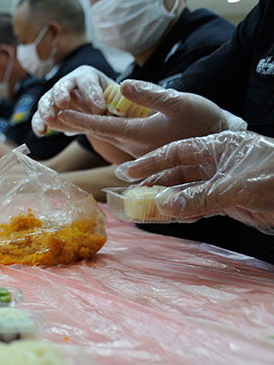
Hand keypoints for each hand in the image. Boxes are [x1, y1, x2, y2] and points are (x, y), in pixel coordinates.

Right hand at [32, 66, 115, 136]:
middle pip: (61, 85)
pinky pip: (38, 117)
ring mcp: (54, 98)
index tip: (99, 108)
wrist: (96, 113)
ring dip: (46, 109)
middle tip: (64, 103)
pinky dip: (38, 124)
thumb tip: (120, 105)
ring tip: (50, 119)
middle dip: (61, 94)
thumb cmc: (109, 104)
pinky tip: (41, 133)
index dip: (92, 93)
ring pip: (46, 100)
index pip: (87, 81)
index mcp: (87, 77)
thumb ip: (118, 103)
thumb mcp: (117, 101)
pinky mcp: (47, 112)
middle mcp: (68, 84)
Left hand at [51, 80, 247, 156]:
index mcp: (137, 134)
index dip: (79, 117)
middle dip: (73, 123)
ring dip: (83, 127)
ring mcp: (137, 150)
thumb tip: (121, 83)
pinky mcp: (143, 149)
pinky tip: (92, 124)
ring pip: (104, 136)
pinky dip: (99, 130)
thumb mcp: (178, 101)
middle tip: (49, 114)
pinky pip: (115, 138)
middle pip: (96, 133)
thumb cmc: (201, 119)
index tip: (60, 111)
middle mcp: (132, 146)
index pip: (100, 125)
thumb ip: (149, 94)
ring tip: (62, 118)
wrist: (219, 139)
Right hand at [115, 131, 273, 231]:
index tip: (128, 172)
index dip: (151, 162)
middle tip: (131, 196)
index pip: (177, 152)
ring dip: (167, 201)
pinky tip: (170, 218)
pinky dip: (184, 212)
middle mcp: (217, 162)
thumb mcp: (236, 187)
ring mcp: (223, 182)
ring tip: (144, 210)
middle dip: (155, 184)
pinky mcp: (230, 201)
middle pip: (178, 172)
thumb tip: (166, 207)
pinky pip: (199, 205)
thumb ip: (200, 197)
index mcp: (218, 146)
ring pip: (187, 191)